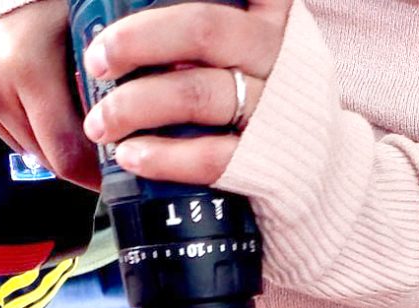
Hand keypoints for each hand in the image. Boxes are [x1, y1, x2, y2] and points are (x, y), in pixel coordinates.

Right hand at [0, 0, 100, 189]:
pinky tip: (45, 107)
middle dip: (78, 159)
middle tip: (105, 150)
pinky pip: (3, 129)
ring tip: (76, 124)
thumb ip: (108, 86)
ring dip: (53, 145)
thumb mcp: (91, 35)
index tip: (115, 176)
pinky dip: (29, 127)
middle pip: (45, 157)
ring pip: (25, 148)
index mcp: (25, 67)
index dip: (93, 174)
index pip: (64, 155)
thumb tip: (132, 139)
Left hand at [82, 0, 291, 183]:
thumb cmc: (268, 109)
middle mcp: (276, 55)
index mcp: (272, 18)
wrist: (322, 178)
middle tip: (97, 61)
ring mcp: (274, 110)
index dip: (169, 2)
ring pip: (197, 94)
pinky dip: (163, 156)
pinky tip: (132, 157)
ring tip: (101, 123)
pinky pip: (210, 156)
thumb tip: (132, 29)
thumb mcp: (255, 54)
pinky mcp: (267, 162)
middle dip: (136, 41)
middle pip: (202, 29)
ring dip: (136, 106)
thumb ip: (215, 33)